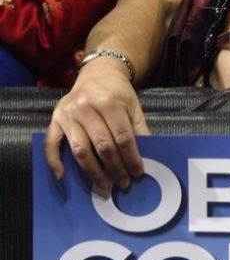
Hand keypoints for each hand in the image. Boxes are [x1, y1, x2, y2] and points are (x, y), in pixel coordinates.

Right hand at [44, 57, 149, 189]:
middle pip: (102, 146)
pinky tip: (62, 176)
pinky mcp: (55, 118)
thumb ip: (140, 130)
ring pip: (80, 150)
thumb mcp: (134, 106)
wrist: (98, 73)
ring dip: (93, 172)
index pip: (122, 137)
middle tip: (124, 183)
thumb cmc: (118, 93)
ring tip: (105, 186)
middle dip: (115, 168)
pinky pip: (51, 143)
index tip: (138, 172)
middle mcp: (86, 107)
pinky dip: (54, 161)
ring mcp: (68, 113)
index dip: (131, 158)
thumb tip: (147, 157)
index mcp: (109, 102)